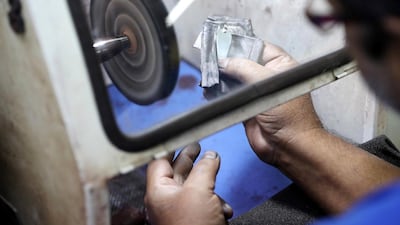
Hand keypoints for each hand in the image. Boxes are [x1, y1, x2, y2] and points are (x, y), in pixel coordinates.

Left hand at [145, 143, 232, 224]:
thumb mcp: (199, 190)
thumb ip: (204, 168)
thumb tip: (211, 156)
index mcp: (159, 192)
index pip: (160, 161)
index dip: (171, 147)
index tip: (179, 137)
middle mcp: (166, 201)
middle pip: (177, 172)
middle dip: (190, 159)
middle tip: (197, 147)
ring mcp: (180, 212)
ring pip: (194, 188)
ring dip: (208, 183)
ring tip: (215, 174)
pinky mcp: (193, 220)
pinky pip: (203, 204)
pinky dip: (214, 201)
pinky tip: (222, 205)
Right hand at [219, 42, 322, 164]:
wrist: (288, 147)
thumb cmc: (291, 117)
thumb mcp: (267, 83)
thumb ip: (244, 68)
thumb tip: (225, 61)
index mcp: (281, 66)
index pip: (257, 47)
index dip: (240, 45)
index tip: (222, 43)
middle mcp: (268, 77)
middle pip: (242, 63)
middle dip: (227, 62)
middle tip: (211, 58)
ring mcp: (256, 93)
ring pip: (233, 80)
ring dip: (220, 78)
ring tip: (208, 74)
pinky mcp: (245, 108)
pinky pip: (228, 97)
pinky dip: (218, 93)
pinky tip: (210, 89)